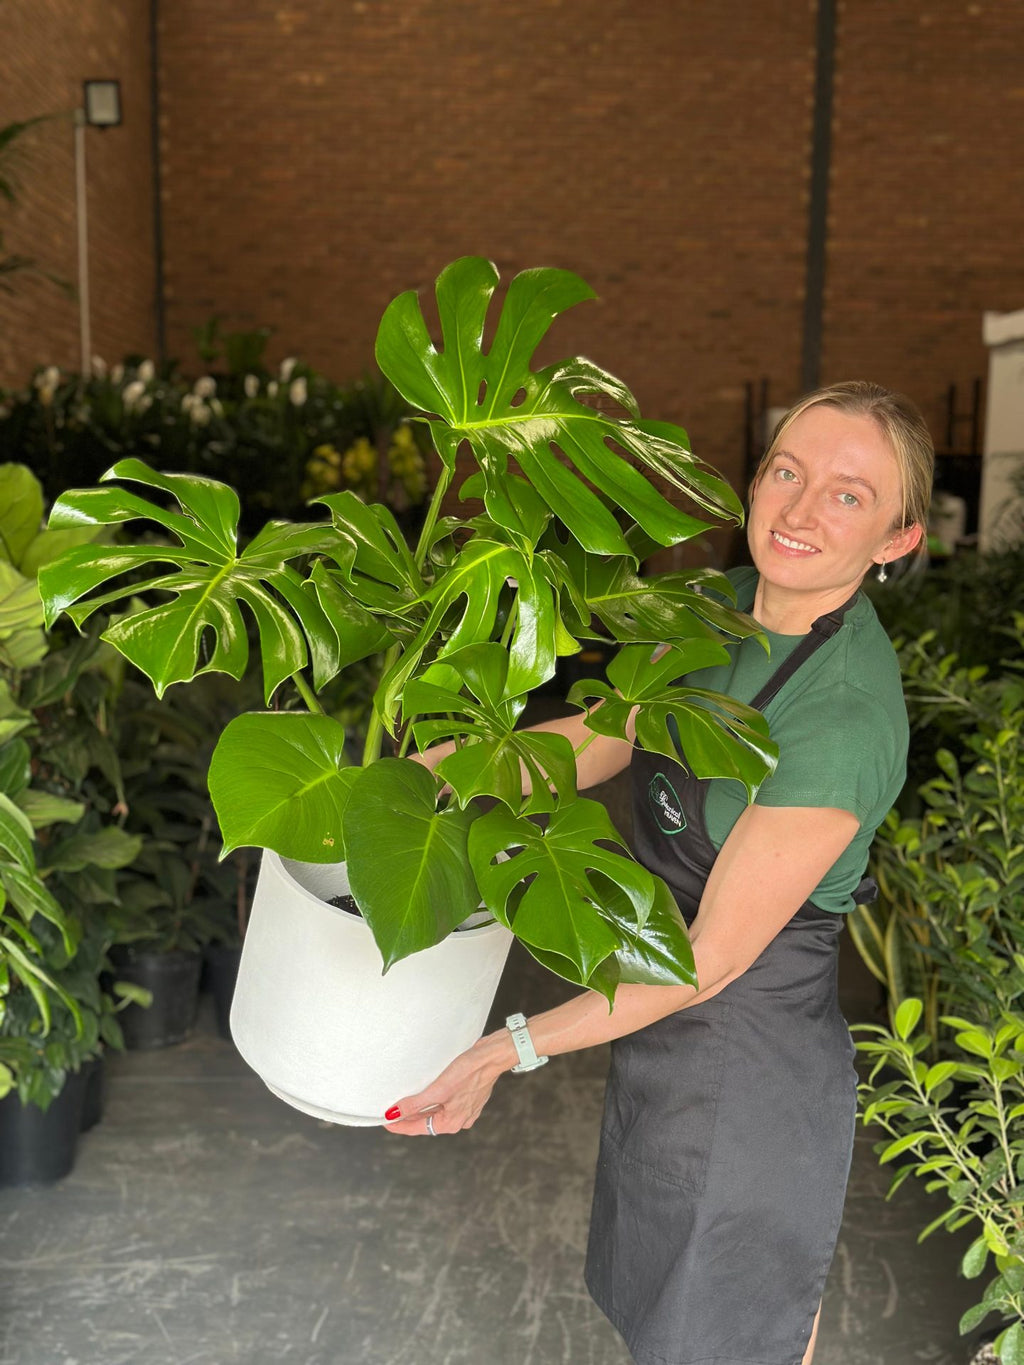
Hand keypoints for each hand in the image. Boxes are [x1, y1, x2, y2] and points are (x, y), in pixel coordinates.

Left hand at [383, 1031, 512, 1136]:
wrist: (492, 1055)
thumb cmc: (470, 1071)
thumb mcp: (438, 1089)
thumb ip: (415, 1104)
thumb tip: (393, 1114)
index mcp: (451, 1123)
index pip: (417, 1128)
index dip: (399, 1125)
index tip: (384, 1121)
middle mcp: (458, 1120)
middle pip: (426, 1121)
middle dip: (408, 1117)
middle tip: (389, 1110)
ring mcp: (464, 1109)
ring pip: (435, 1112)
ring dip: (420, 1108)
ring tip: (403, 1101)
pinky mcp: (466, 1096)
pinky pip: (444, 1103)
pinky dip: (432, 1100)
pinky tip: (424, 1092)